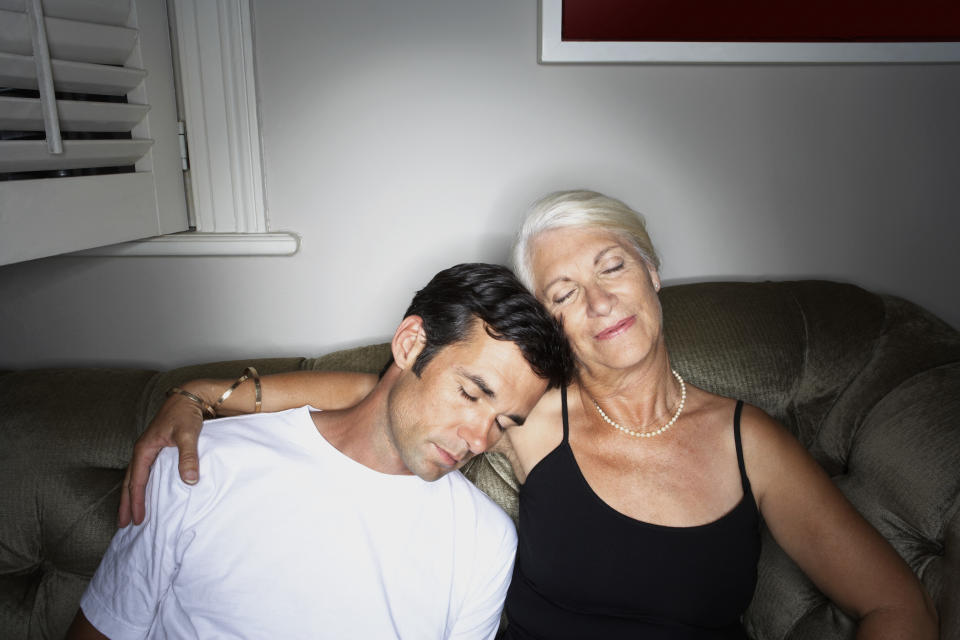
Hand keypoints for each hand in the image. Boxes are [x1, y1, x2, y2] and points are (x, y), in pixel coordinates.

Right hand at [118, 392, 204, 526]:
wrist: (190, 397)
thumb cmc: (186, 414)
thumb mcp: (188, 435)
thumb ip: (188, 457)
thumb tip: (189, 481)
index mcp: (144, 448)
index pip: (136, 481)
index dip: (136, 501)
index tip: (137, 519)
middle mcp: (142, 449)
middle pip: (129, 481)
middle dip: (126, 503)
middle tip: (123, 524)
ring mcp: (148, 448)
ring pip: (135, 476)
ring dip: (131, 495)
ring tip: (129, 512)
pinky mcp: (156, 447)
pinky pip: (144, 471)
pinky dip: (141, 484)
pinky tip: (145, 492)